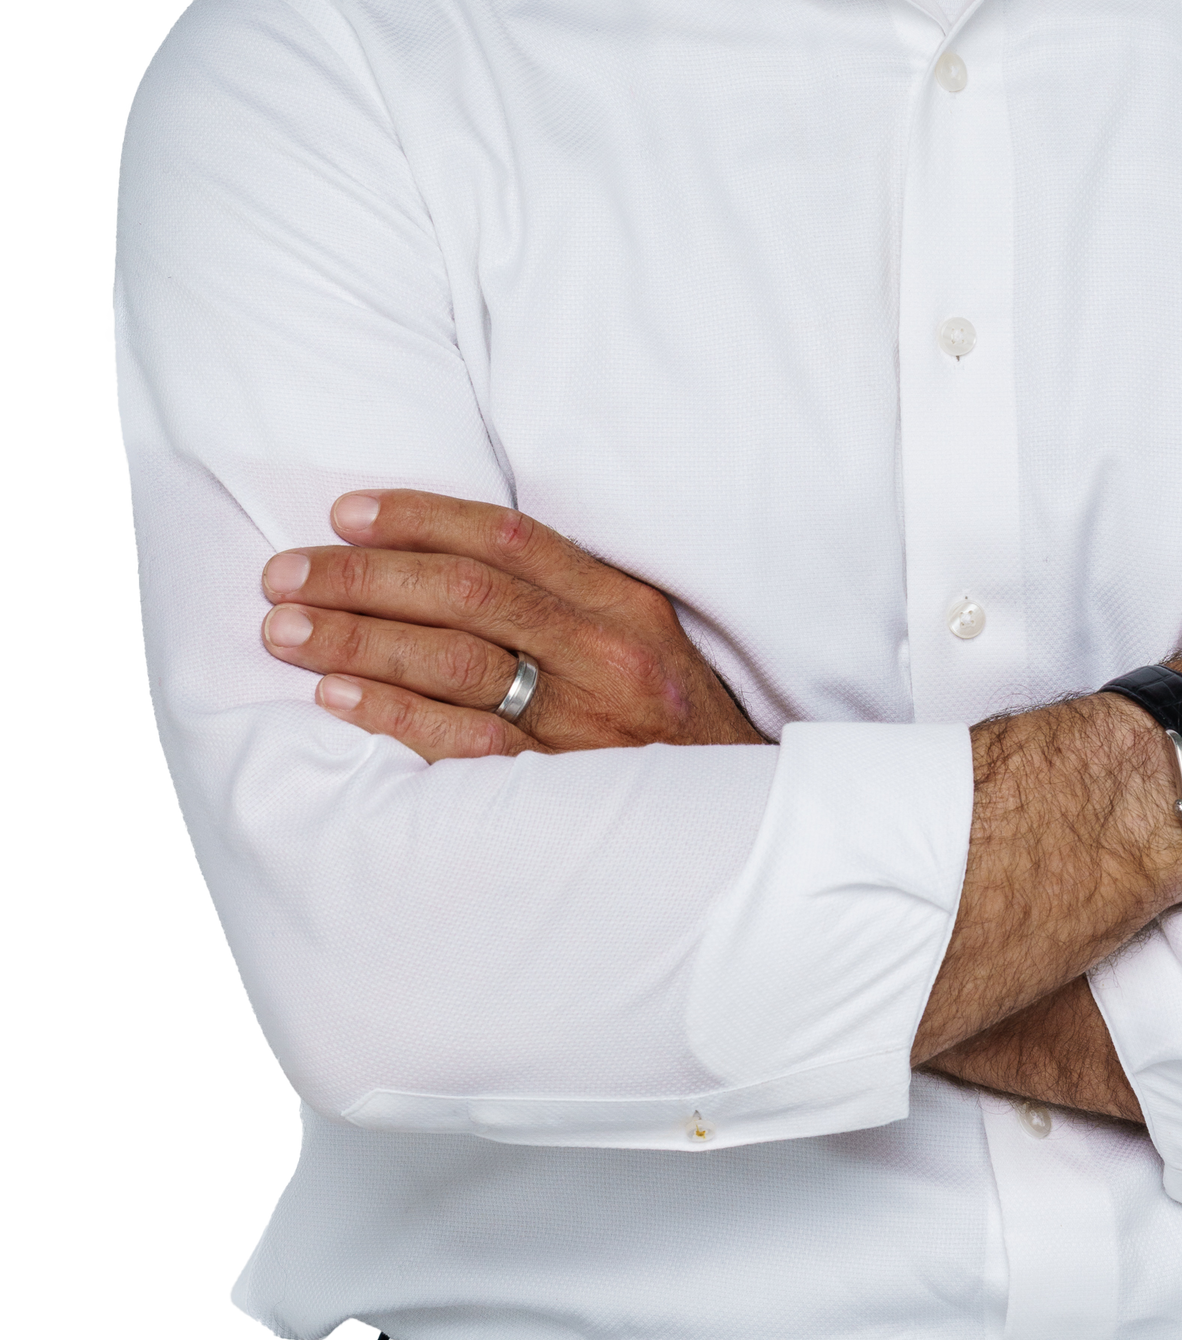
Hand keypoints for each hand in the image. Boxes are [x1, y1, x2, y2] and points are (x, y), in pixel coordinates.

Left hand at [261, 491, 764, 758]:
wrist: (738, 827)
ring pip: (455, 661)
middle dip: (363, 577)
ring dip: (357, 639)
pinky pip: (460, 744)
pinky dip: (392, 714)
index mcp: (623, 604)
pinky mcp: (557, 790)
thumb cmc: (666, 725)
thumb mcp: (640, 640)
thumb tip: (445, 556)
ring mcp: (582, 726)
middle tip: (286, 575)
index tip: (344, 513)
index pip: (507, 537)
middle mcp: (605, 655)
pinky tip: (334, 696)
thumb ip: (564, 598)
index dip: (418, 517)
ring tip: (284, 629)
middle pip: (467, 593)